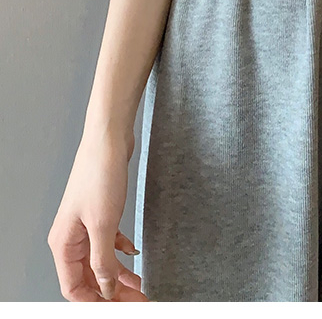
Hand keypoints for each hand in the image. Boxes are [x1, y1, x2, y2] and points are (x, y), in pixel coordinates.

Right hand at [47, 132, 148, 301]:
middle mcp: (71, 237)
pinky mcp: (100, 213)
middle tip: (136, 300)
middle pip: (88, 278)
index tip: (120, 309)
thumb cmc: (100, 173)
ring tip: (138, 286)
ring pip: (100, 261)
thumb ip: (103, 261)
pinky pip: (108, 242)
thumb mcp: (103, 224)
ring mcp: (85, 225)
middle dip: (111, 292)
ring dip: (118, 275)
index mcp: (64, 243)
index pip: (74, 288)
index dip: (96, 303)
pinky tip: (133, 256)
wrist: (109, 139)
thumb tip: (106, 289)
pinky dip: (120, 252)